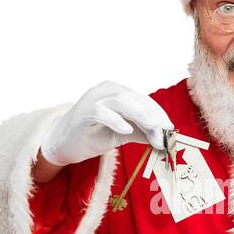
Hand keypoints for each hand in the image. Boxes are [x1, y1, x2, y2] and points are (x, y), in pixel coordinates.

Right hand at [39, 81, 174, 166]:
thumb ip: (142, 132)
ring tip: (154, 129)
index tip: (171, 129)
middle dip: (153, 116)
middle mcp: (106, 90)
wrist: (62, 143)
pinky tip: (127, 130)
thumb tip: (164, 137)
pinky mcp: (83, 111)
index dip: (159, 114)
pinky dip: (116, 120)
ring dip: (141, 116)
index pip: (143, 100)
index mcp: (117, 92)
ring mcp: (93, 98)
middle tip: (165, 133)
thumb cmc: (93, 135)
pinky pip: (101, 112)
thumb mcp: (122, 133)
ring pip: (122, 102)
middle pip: (136, 99)